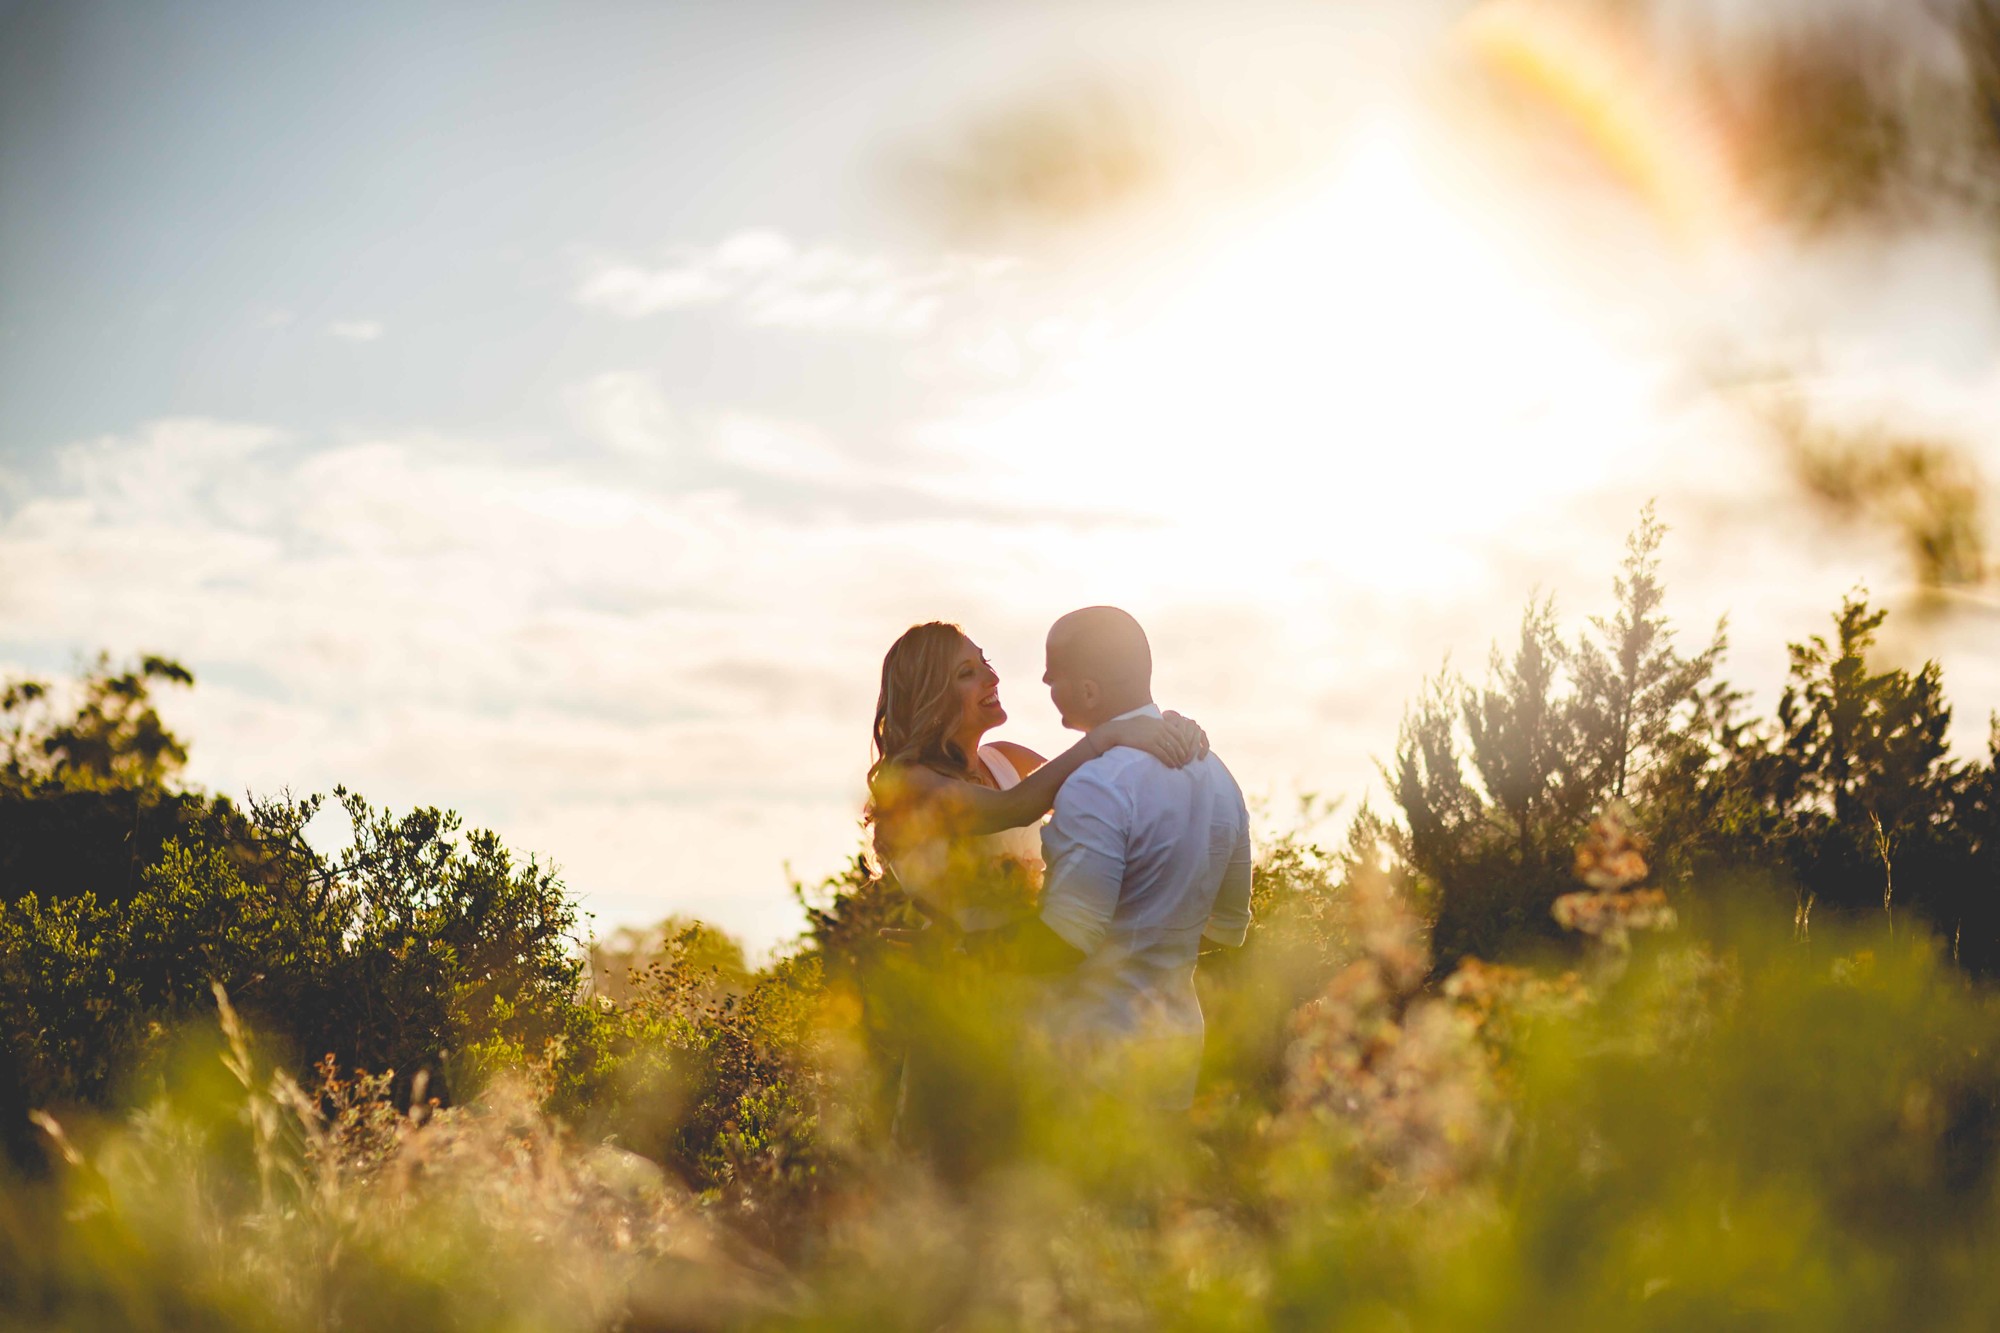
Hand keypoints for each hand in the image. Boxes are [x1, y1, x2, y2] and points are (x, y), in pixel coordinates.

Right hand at [1092, 711, 1208, 767]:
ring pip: (1172, 750)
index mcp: (1161, 722)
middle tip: (1184, 761)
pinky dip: (1169, 761)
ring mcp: (1156, 736)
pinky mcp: (1150, 744)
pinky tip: (1171, 766)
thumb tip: (1163, 726)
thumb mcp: (1145, 720)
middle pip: (1177, 743)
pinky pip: (1164, 754)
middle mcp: (1160, 728)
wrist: (1117, 731)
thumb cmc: (1129, 726)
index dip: (1184, 744)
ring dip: (1177, 759)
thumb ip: (1156, 723)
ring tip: (1179, 766)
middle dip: (1182, 753)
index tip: (1185, 751)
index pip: (1179, 733)